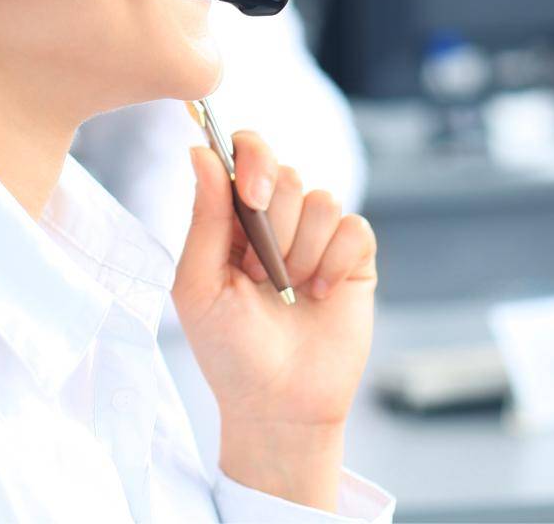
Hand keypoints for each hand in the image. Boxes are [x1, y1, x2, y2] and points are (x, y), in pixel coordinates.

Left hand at [171, 131, 377, 508]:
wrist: (278, 404)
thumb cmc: (228, 349)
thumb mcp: (198, 284)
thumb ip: (205, 216)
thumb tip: (200, 150)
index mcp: (233, 217)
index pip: (246, 151)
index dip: (253, 158)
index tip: (252, 198)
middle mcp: (277, 218)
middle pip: (287, 173)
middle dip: (273, 226)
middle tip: (258, 275)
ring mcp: (317, 237)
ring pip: (322, 200)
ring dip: (302, 251)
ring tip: (289, 292)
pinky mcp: (353, 258)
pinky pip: (355, 228)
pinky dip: (335, 262)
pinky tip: (320, 295)